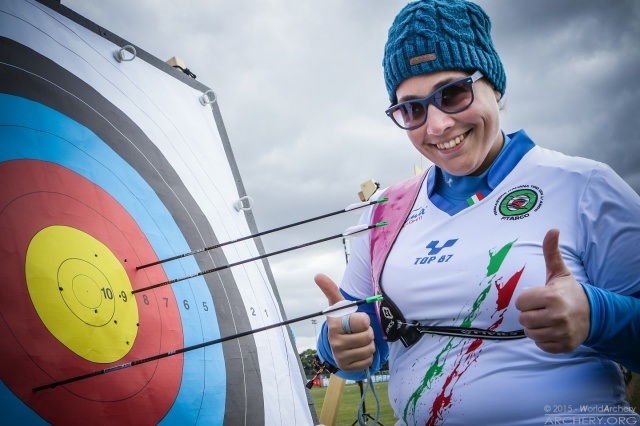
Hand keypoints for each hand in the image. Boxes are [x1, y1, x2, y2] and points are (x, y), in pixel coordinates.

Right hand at [315, 273, 374, 370]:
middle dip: (368, 333)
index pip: (363, 322)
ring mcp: (341, 357)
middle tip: (358, 332)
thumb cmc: (341, 321)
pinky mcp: (348, 367)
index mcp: (334, 325)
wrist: (337, 344)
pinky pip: (368, 361)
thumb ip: (330, 290)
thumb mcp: (337, 306)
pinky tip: (358, 352)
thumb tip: (318, 275)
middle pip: (368, 336)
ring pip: (370, 349)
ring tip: (359, 341)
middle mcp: (335, 342)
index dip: (364, 320)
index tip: (356, 320)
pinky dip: (367, 356)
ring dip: (368, 344)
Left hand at [515, 229, 590, 352]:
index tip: (537, 298)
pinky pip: (540, 345)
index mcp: (551, 297)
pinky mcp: (563, 346)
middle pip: (523, 319)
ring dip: (535, 327)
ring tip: (546, 319)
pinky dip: (543, 339)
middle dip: (529, 313)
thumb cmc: (569, 292)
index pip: (520, 302)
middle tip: (541, 309)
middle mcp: (556, 316)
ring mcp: (561, 333)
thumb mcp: (559, 272)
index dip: (526, 299)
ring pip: (530, 333)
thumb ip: (551, 252)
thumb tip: (552, 229)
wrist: (592, 314)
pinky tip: (552, 330)